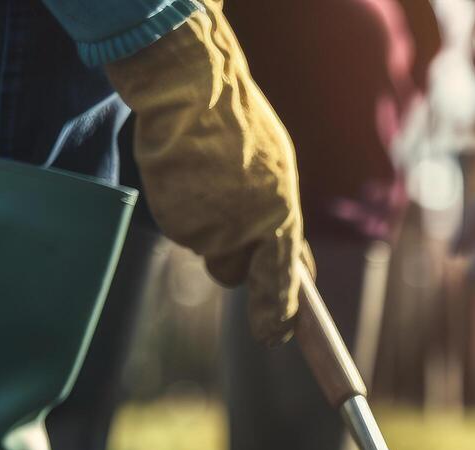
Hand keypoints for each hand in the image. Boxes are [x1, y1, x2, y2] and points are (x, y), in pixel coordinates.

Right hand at [104, 0, 309, 343]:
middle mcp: (249, 228)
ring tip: (206, 178)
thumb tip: (298, 268)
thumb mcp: (277, 173)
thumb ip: (281, 222)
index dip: (279, 311)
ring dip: (203, 226)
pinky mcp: (177, 220)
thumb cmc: (238, 127)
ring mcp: (211, 226)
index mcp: (282, 214)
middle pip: (233, 272)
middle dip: (229, 255)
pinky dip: (180, 209)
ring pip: (205, 251)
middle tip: (224, 209)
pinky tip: (187, 175)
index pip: (283, 279)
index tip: (277, 336)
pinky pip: (180, 230)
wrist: (193, 90)